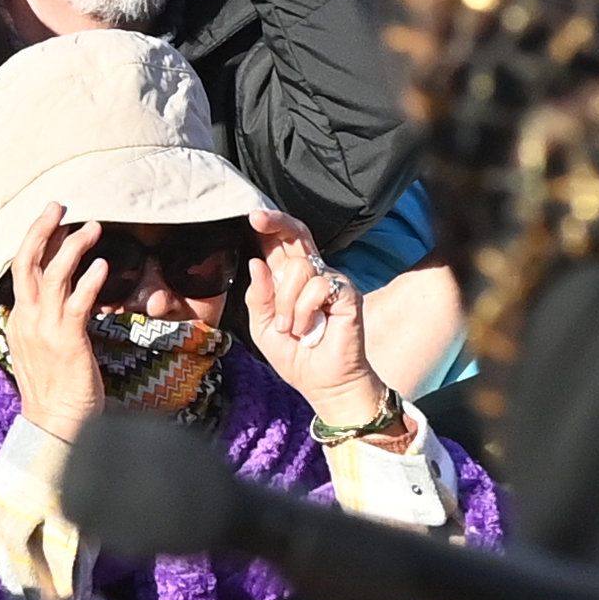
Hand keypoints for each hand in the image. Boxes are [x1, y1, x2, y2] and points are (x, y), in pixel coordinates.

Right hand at [2, 202, 107, 438]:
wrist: (55, 425)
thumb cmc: (56, 391)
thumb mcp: (43, 350)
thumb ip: (47, 323)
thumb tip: (62, 301)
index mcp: (19, 321)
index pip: (21, 270)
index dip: (36, 242)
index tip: (53, 221)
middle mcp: (26, 320)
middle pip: (26, 262)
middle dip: (41, 229)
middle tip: (58, 204)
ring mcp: (44, 329)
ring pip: (53, 275)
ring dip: (72, 247)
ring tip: (93, 227)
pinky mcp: (67, 340)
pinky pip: (77, 302)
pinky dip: (89, 281)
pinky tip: (103, 266)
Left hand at [241, 210, 382, 427]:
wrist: (323, 383)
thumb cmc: (296, 355)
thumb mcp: (262, 327)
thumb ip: (258, 297)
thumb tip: (256, 263)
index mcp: (289, 280)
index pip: (281, 244)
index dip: (269, 226)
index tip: (252, 216)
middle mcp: (312, 274)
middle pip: (296, 235)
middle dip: (275, 223)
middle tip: (257, 220)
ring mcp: (331, 281)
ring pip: (298, 268)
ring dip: (285, 303)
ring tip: (291, 328)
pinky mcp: (346, 293)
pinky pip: (317, 287)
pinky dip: (304, 311)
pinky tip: (308, 328)